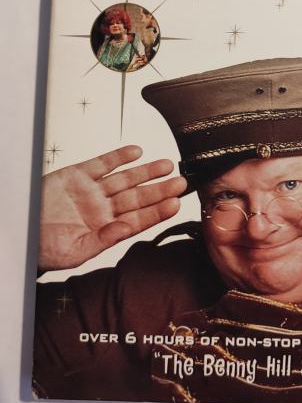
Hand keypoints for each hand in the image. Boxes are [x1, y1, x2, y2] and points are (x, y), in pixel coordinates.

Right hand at [39, 145, 186, 270]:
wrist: (19, 235)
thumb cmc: (45, 249)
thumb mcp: (75, 251)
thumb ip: (103, 239)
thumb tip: (126, 228)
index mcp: (105, 229)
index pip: (138, 219)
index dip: (157, 210)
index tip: (175, 203)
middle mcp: (102, 208)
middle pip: (137, 196)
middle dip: (160, 189)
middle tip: (181, 182)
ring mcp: (91, 191)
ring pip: (125, 178)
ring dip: (146, 171)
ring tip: (166, 165)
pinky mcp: (77, 175)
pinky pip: (102, 163)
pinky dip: (118, 156)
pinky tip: (136, 151)